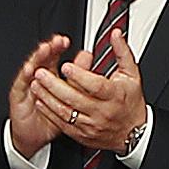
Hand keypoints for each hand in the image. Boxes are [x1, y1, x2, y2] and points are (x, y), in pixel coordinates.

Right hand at [4, 34, 77, 154]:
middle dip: (50, 48)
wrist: (35, 136)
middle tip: (58, 41)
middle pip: (43, 58)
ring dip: (38, 57)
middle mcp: (37, 77)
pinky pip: (21, 84)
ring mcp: (27, 85)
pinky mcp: (18, 95)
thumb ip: (77, 75)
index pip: (54, 56)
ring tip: (45, 49)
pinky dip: (25, 76)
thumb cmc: (52, 116)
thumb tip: (88, 56)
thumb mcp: (68, 96)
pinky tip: (31, 69)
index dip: (59, 47)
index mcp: (50, 75)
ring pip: (32, 67)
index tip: (66, 40)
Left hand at [38, 40, 147, 159]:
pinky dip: (49, 113)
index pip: (95, 85)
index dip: (79, 75)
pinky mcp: (83, 135)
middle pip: (75, 99)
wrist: (132, 133)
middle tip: (40, 72)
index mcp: (114, 95)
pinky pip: (63, 125)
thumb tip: (115, 33)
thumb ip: (122, 52)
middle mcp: (102, 112)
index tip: (65, 65)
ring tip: (36, 85)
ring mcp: (91, 125)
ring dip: (48, 98)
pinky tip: (40, 101)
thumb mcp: (131, 74)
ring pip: (66, 112)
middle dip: (55, 85)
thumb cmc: (131, 101)